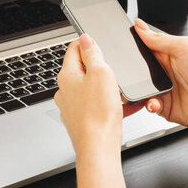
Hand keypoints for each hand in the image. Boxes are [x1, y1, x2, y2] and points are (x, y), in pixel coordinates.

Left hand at [55, 34, 141, 153]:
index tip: (99, 43)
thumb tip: (85, 38)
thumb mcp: (101, 73)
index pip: (73, 48)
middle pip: (82, 69)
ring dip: (105, 87)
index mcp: (67, 75)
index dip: (88, 43)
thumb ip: (93, 53)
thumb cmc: (99, 114)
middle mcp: (65, 91)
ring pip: (90, 88)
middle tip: (113, 71)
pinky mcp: (81, 120)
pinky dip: (108, 104)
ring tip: (119, 92)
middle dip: (99, 67)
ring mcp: (72, 107)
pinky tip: (122, 107)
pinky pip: (96, 106)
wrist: (98, 148)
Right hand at [135, 19, 187, 129]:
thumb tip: (140, 26)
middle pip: (140, 70)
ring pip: (141, 89)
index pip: (145, 48)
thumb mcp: (183, 47)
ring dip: (139, 90)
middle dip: (133, 73)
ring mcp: (166, 90)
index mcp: (169, 54)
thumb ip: (158, 39)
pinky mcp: (166, 107)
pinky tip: (155, 102)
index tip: (123, 49)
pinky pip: (149, 106)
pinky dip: (149, 105)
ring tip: (145, 90)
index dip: (134, 49)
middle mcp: (166, 72)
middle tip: (130, 74)